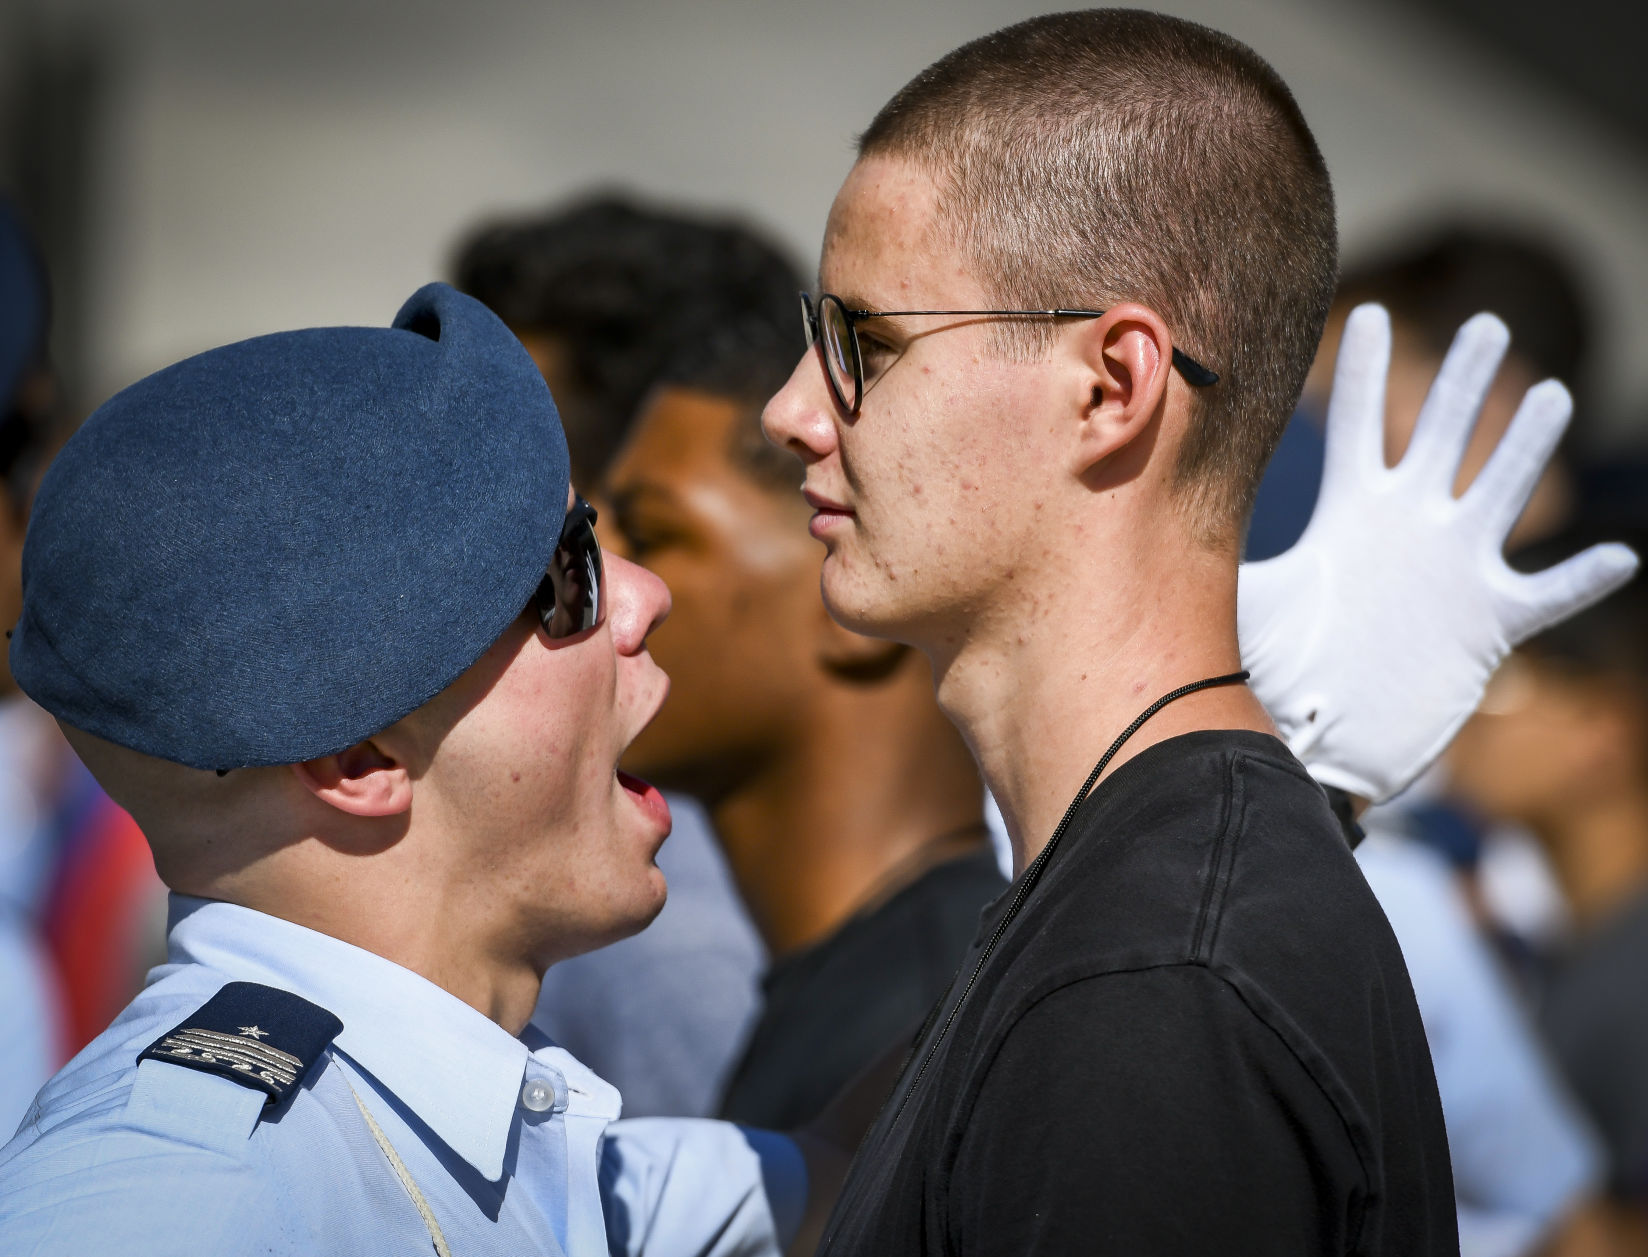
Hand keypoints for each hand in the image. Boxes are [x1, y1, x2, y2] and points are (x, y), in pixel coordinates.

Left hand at [1238, 303, 1637, 803]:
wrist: (1318, 741)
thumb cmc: (1277, 669)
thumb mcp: (1249, 601)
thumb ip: (1218, 554)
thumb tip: (1147, 523)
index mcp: (1349, 514)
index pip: (1358, 428)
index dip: (1362, 373)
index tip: (1367, 312)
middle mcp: (1408, 528)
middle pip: (1441, 437)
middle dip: (1463, 383)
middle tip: (1485, 324)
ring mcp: (1452, 570)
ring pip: (1499, 494)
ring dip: (1526, 451)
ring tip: (1549, 397)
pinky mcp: (1488, 623)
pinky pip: (1546, 595)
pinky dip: (1581, 580)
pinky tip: (1618, 557)